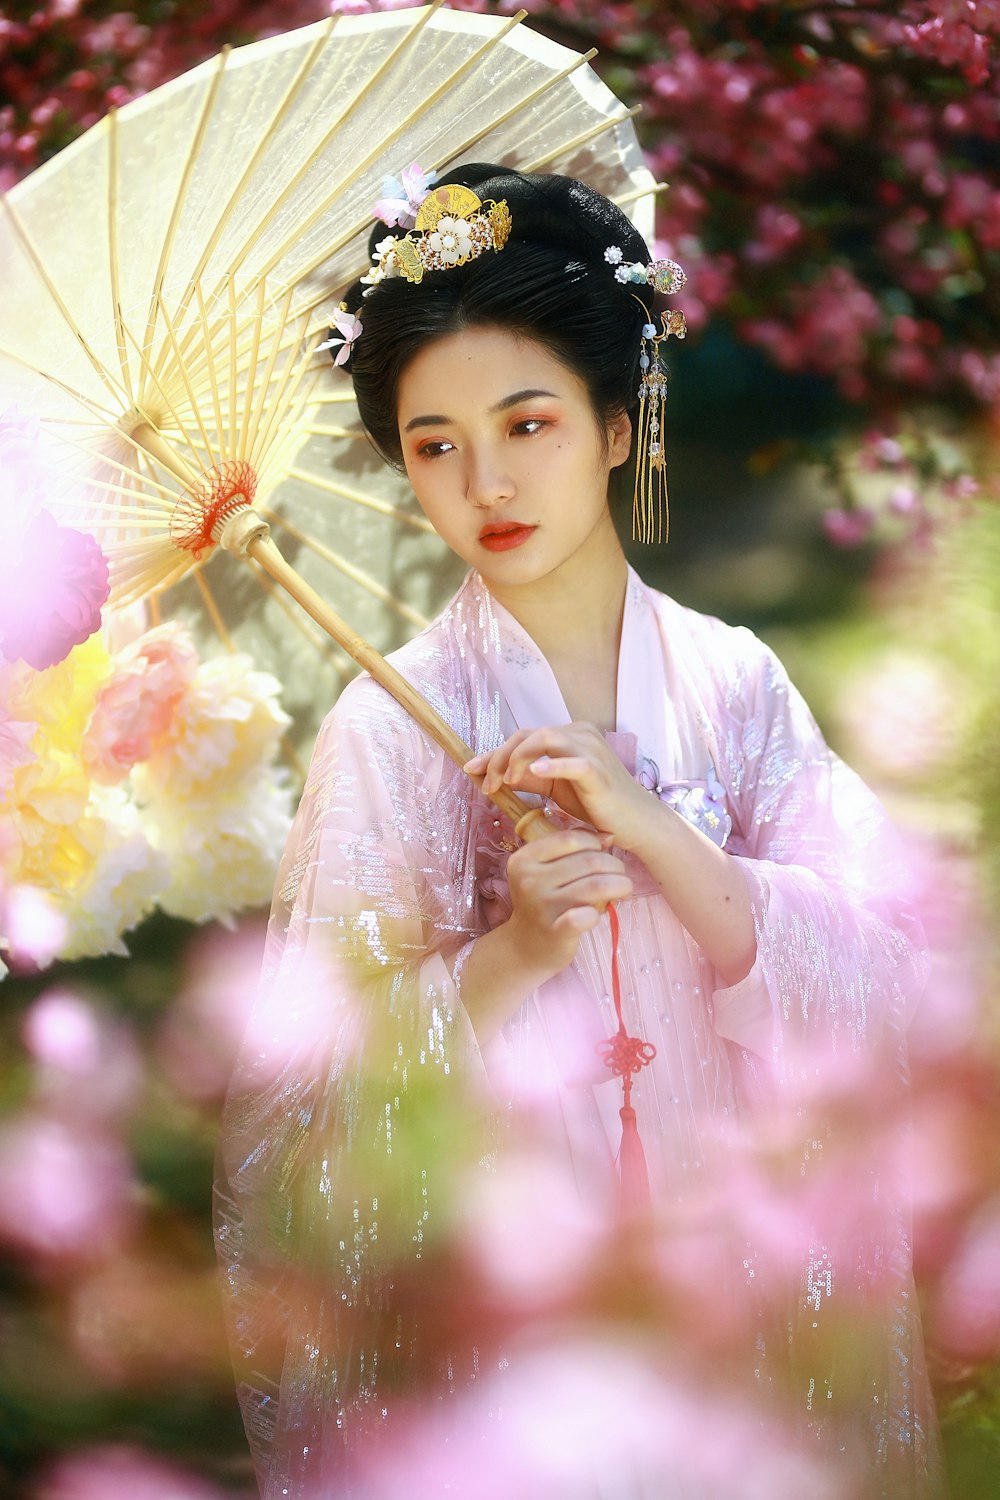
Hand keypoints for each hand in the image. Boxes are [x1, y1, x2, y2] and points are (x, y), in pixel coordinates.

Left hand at [465, 724, 649, 847]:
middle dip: (500, 757)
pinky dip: (551, 765)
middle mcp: (579, 733)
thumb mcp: (555, 789)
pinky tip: (533, 773)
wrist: (634, 823)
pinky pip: (572, 762)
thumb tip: (498, 774)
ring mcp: (590, 749)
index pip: (523, 736)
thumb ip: (528, 778)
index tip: (470, 769)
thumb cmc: (596, 805)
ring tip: (507, 781)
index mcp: (568, 735)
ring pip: (545, 738)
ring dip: (518, 758)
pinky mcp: (598, 770)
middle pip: (528, 734)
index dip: (493, 752)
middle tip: (487, 784)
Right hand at [505, 823, 633, 977]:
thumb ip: (573, 850)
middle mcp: (529, 881)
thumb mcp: (547, 871)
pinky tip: (603, 912)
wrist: (526, 946)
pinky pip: (588, 915)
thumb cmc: (544, 901)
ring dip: (620, 885)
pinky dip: (602, 911)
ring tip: (624, 889)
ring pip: (596, 885)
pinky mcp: (556, 931)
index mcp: (524, 859)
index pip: (570, 838)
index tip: (602, 853)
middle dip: (615, 865)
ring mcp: (542, 907)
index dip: (594, 843)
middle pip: (589, 861)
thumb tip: (609, 836)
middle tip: (620, 874)